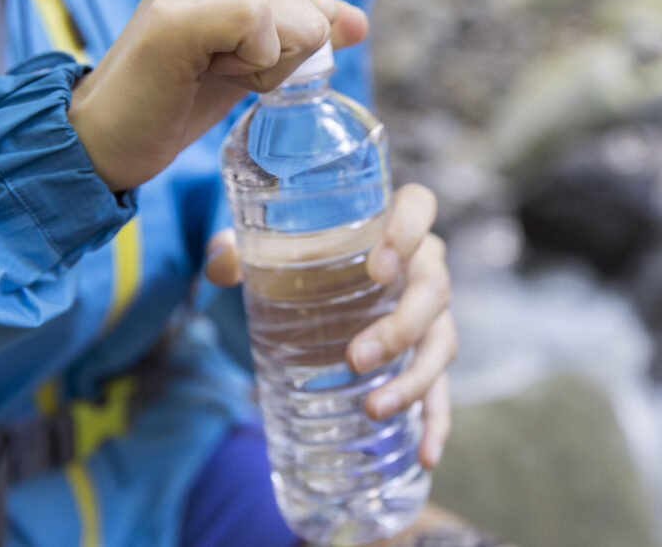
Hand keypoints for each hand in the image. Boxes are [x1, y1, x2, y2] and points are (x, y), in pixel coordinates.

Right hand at [68, 0, 368, 191]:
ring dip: (261, 70)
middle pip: (317, 15)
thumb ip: (306, 34)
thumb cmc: (180, 95)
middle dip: (279, 61)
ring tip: (202, 70)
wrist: (112, 137)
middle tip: (214, 69)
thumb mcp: (257, 60)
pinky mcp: (177, 13)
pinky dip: (251, 68)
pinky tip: (202, 71)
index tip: (231, 59)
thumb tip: (360, 22)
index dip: (291, 50)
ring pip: (299, 25)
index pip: (322, 4)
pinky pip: (263, 26)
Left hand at [205, 184, 456, 467]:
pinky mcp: (425, 356)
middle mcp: (422, 265)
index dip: (409, 233)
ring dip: (415, 378)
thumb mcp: (271, 247)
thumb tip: (219, 264)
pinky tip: (426, 455)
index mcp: (393, 224)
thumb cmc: (305, 254)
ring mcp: (430, 313)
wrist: (323, 279)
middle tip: (355, 357)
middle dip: (401, 326)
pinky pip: (442, 388)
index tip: (378, 267)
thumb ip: (239, 249)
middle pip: (434, 288)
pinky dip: (437, 422)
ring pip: (442, 340)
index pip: (419, 207)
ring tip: (374, 408)